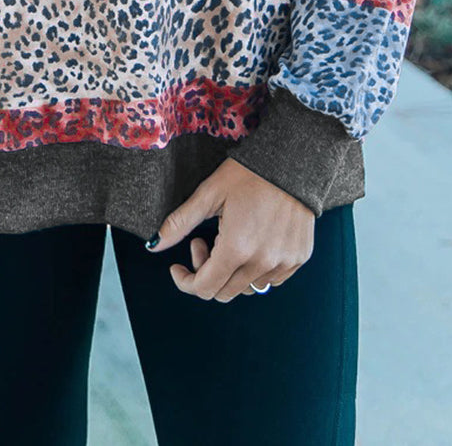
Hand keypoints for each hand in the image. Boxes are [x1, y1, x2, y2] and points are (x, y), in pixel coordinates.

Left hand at [145, 156, 314, 301]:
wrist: (293, 158)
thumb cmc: (247, 172)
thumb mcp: (209, 193)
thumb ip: (180, 223)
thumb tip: (152, 246)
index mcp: (237, 248)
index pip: (204, 288)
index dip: (185, 281)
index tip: (177, 266)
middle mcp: (262, 262)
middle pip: (224, 292)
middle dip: (206, 273)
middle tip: (203, 241)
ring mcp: (284, 262)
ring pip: (247, 288)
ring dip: (231, 272)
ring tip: (228, 238)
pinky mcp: (299, 258)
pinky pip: (271, 279)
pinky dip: (255, 269)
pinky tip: (251, 242)